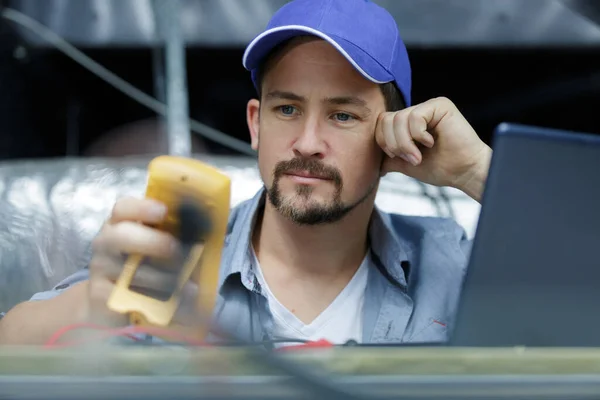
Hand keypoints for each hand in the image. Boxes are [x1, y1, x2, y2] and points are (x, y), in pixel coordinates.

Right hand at [85, 197, 200, 326]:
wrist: (113, 304)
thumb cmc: (143, 267)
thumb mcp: (158, 248)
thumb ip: (177, 237)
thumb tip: (207, 232)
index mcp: (121, 223)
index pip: (123, 208)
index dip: (142, 208)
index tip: (163, 211)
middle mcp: (107, 242)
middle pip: (121, 236)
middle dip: (152, 242)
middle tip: (175, 249)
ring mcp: (101, 269)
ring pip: (128, 271)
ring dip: (160, 277)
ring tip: (187, 284)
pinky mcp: (101, 295)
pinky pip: (128, 297)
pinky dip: (155, 300)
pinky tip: (173, 302)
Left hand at [375, 97, 491, 199]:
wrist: (464, 172)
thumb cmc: (441, 168)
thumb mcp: (407, 164)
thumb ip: (391, 159)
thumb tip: (375, 165)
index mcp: (408, 123)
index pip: (381, 124)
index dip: (383, 142)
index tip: (399, 158)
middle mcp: (417, 111)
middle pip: (385, 119)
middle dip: (393, 144)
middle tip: (411, 158)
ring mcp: (428, 107)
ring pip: (398, 119)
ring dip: (406, 143)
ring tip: (419, 155)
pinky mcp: (440, 105)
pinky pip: (414, 116)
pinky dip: (418, 135)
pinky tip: (431, 142)